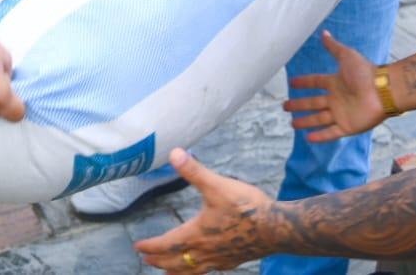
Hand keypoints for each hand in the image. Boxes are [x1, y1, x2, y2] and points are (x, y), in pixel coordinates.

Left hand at [133, 149, 273, 270]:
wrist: (277, 228)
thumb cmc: (247, 207)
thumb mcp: (217, 185)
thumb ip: (194, 171)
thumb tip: (174, 153)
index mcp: (197, 234)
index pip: (166, 244)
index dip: (150, 246)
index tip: (138, 247)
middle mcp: (205, 250)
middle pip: (176, 262)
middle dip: (159, 261)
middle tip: (146, 261)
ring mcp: (220, 258)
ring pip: (192, 270)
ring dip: (176, 271)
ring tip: (168, 272)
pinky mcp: (234, 260)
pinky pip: (211, 270)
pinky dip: (199, 271)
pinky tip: (204, 266)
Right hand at [284, 31, 386, 143]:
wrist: (383, 91)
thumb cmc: (365, 72)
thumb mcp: (347, 56)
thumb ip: (333, 47)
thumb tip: (324, 32)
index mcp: (336, 82)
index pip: (316, 82)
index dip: (304, 82)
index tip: (292, 83)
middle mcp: (337, 99)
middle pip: (314, 103)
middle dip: (299, 104)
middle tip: (285, 106)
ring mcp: (342, 114)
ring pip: (319, 119)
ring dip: (306, 121)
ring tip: (292, 124)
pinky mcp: (348, 126)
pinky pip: (331, 133)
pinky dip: (320, 136)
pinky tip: (308, 138)